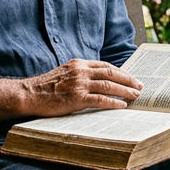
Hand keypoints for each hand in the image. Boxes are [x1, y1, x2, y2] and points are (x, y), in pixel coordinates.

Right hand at [23, 59, 142, 116]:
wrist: (29, 94)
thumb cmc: (46, 87)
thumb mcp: (65, 74)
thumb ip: (80, 75)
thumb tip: (98, 82)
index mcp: (79, 63)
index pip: (105, 65)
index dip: (121, 71)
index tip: (130, 77)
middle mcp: (81, 71)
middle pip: (111, 73)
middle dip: (128, 80)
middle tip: (140, 86)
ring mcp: (79, 84)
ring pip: (109, 85)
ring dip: (125, 91)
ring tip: (135, 96)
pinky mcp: (76, 98)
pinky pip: (100, 100)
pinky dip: (113, 102)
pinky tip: (122, 105)